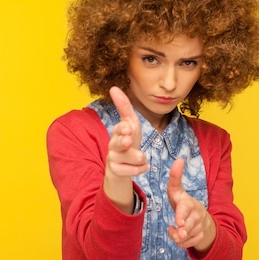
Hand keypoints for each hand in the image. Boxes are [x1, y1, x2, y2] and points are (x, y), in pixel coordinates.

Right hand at [103, 86, 148, 211]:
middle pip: (115, 143)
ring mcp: (113, 158)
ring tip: (143, 157)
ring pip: (122, 158)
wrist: (124, 165)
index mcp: (117, 132)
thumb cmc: (128, 140)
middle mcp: (113, 145)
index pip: (118, 129)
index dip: (122, 128)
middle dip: (122, 142)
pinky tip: (145, 167)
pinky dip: (137, 170)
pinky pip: (125, 172)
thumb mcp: (130, 123)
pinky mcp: (116, 171)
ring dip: (135, 157)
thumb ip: (123, 106)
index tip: (128, 128)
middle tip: (128, 140)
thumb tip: (113, 87)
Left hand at [167, 158, 215, 254]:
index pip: (185, 209)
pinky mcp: (200, 236)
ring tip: (176, 229)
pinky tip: (180, 236)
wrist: (201, 218)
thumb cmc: (183, 203)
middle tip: (178, 232)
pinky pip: (187, 245)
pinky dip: (182, 243)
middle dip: (181, 231)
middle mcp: (196, 215)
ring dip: (178, 236)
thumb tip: (179, 159)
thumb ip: (175, 177)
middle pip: (187, 227)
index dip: (182, 216)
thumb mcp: (177, 191)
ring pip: (186, 237)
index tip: (179, 222)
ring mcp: (199, 226)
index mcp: (189, 203)